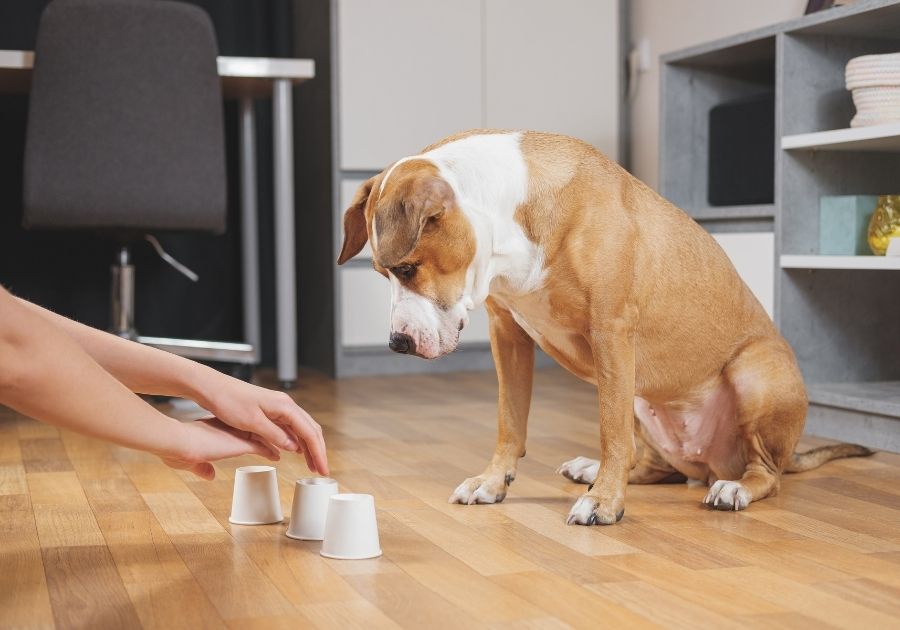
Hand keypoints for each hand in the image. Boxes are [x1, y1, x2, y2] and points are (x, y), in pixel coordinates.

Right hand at [162, 417, 279, 479]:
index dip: (249, 434)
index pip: (240, 429)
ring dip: (273, 444)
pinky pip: (262, 446)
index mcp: (218, 427)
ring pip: (262, 437)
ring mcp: (237, 434)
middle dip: (268, 436)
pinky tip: (279, 456)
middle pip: (256, 430)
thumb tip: (209, 475)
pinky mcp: (241, 442)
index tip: (255, 438)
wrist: (178, 441)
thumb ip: (201, 468)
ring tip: (281, 450)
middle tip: (278, 441)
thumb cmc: (177, 449)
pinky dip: (271, 451)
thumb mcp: (190, 460)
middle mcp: (231, 427)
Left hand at [196, 375, 328, 475]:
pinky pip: (290, 427)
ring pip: (301, 429)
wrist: (213, 388)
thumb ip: (274, 435)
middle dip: (318, 451)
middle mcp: (285, 405)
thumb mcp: (252, 422)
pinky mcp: (270, 411)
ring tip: (312, 465)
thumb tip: (294, 448)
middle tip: (321, 471)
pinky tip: (296, 452)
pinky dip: (296, 441)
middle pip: (310, 430)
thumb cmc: (229, 402)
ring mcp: (278, 407)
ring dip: (308, 447)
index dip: (318, 453)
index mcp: (284, 406)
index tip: (323, 469)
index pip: (309, 432)